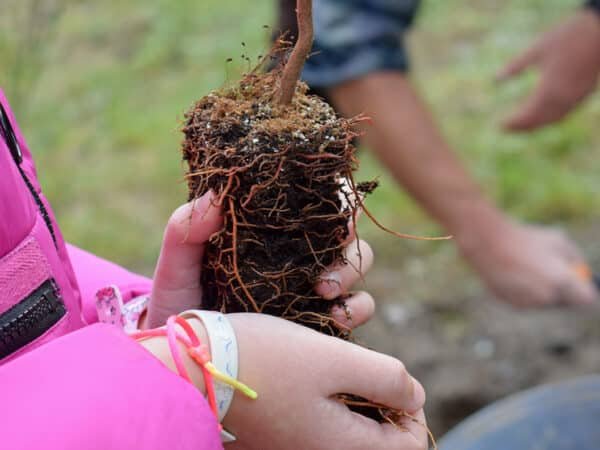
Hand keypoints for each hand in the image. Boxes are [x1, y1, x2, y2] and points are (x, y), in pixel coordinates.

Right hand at [141, 311, 426, 449]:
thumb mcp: (331, 360)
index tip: (396, 377)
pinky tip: (316, 376)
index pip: (408, 447)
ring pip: (349, 434)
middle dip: (386, 406)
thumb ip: (384, 378)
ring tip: (342, 368)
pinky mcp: (278, 436)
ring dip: (358, 402)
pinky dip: (331, 405)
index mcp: (340, 447)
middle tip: (369, 370)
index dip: (414, 410)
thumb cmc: (264, 358)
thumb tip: (415, 394)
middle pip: (378, 444)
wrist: (193, 366)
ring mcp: (296, 448)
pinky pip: (321, 427)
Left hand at [146, 193, 375, 328]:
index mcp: (269, 232)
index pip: (311, 202)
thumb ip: (185, 230)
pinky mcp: (321, 321)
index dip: (330, 194)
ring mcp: (314, 288)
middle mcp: (298, 256)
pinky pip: (356, 309)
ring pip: (358, 267)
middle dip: (344, 239)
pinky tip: (333, 320)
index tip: (326, 200)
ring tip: (323, 292)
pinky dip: (354, 310)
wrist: (186, 361)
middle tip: (326, 257)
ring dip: (349, 273)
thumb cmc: (180, 305)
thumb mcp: (176, 267)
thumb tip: (216, 196)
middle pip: (344, 233)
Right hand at [457, 219, 598, 306]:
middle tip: (552, 272)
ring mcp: (528, 303)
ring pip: (543, 302)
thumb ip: (575, 258)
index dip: (584, 291)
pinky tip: (513, 274)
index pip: (587, 300)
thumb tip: (580, 271)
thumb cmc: (525, 238)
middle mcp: (547, 297)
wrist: (488, 244)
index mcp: (563, 281)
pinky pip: (525, 301)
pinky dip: (523, 291)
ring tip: (526, 267)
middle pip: (565, 303)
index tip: (580, 283)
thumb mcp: (558, 240)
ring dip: (541, 290)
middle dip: (562, 290)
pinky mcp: (512, 304)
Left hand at [497, 10, 599, 131]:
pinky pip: (565, 112)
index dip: (514, 123)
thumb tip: (495, 79)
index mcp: (549, 90)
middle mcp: (563, 99)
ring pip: (554, 119)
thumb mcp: (536, 50)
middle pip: (540, 122)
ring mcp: (576, 97)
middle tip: (506, 129)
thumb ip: (515, 66)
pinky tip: (543, 114)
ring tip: (522, 125)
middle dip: (523, 128)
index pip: (528, 116)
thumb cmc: (566, 37)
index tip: (500, 126)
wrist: (599, 30)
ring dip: (537, 125)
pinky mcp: (585, 93)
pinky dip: (551, 118)